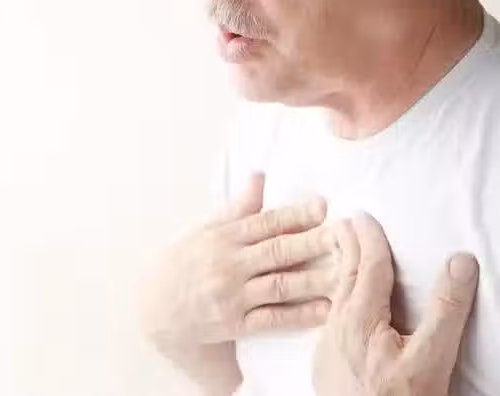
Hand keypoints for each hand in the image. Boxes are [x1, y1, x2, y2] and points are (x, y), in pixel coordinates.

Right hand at [140, 174, 337, 394]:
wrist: (155, 305)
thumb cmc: (187, 260)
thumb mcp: (208, 228)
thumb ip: (239, 206)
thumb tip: (260, 175)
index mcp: (225, 237)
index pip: (266, 222)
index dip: (296, 214)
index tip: (323, 207)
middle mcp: (230, 264)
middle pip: (278, 251)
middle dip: (313, 242)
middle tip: (344, 236)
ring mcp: (233, 296)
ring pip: (280, 285)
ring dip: (314, 279)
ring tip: (344, 272)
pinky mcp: (235, 324)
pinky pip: (272, 320)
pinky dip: (299, 315)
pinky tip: (326, 310)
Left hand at [313, 214, 478, 395]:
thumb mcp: (432, 360)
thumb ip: (446, 310)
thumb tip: (462, 261)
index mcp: (361, 318)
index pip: (367, 266)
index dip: (367, 238)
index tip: (362, 215)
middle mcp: (338, 327)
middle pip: (343, 275)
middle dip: (345, 246)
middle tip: (342, 223)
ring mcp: (328, 347)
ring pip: (333, 296)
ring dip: (337, 269)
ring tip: (338, 253)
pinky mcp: (326, 365)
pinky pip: (329, 316)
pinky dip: (334, 295)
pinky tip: (338, 304)